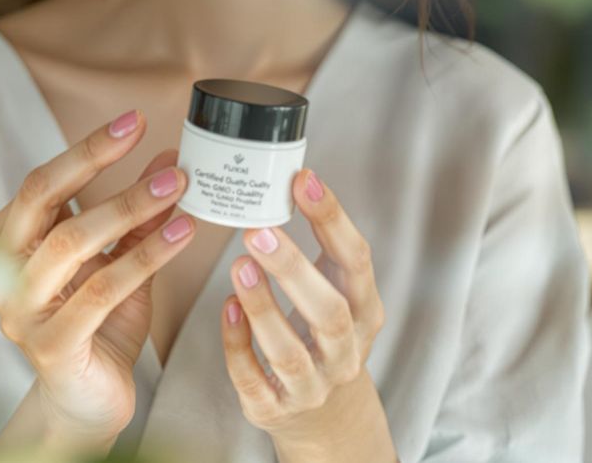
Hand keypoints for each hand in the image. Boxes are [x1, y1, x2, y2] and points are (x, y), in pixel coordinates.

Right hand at [0, 110, 196, 447]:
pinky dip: (145, 257)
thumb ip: (138, 217)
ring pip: (72, 243)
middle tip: (150, 139)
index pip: (41, 183)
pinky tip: (181, 234)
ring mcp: (21, 311)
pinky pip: (100, 289)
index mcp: (11, 243)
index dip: (86, 149)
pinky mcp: (50, 345)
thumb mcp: (120, 261)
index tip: (133, 120)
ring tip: (178, 186)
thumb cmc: (98, 325)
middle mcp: (4, 273)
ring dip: (129, 207)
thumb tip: (169, 160)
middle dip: (95, 161)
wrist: (87, 403)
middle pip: (41, 200)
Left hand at [219, 168, 395, 458]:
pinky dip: (238, 345)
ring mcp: (312, 384)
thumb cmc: (323, 330)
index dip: (332, 219)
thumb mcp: (336, 287)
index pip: (358, 261)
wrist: (325, 413)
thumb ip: (321, 244)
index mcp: (365, 309)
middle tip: (256, 230)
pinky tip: (226, 309)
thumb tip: (294, 177)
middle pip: (330, 313)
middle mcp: (346, 351)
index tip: (302, 179)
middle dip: (294, 271)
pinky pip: (254, 380)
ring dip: (264, 308)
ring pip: (289, 352)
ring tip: (237, 265)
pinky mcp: (274, 408)